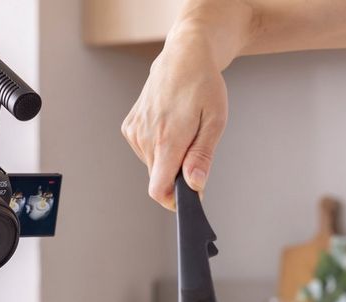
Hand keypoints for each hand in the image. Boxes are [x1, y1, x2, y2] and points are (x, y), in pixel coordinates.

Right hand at [122, 31, 227, 209]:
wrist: (183, 56)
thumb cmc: (203, 85)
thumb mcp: (215, 121)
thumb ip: (202, 156)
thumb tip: (194, 185)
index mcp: (167, 139)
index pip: (158, 190)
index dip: (174, 201)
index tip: (189, 197)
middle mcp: (145, 138)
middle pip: (159, 179)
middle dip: (178, 175)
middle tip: (195, 149)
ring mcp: (135, 133)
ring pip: (153, 166)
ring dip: (169, 159)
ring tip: (183, 130)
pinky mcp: (130, 128)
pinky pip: (146, 152)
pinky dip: (160, 147)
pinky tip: (169, 124)